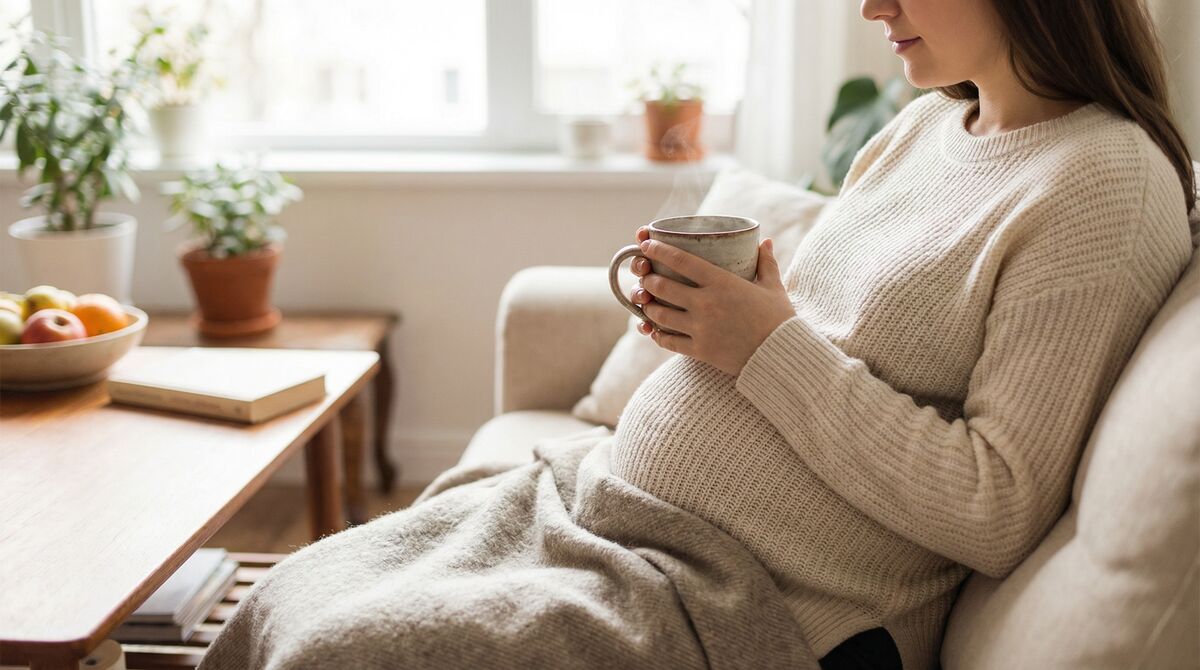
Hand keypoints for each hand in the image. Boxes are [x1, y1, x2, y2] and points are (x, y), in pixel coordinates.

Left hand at [629, 226, 796, 376]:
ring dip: (648, 306)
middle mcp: (706, 304)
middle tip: (645, 276)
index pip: (681, 260)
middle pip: (663, 287)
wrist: (782, 356)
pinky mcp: (700, 351)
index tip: (646, 244)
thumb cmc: (779, 319)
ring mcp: (701, 329)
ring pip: (660, 315)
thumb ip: (766, 263)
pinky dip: (658, 335)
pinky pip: (669, 342)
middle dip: (649, 279)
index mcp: (722, 283)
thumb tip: (766, 242)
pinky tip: (654, 330)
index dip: (658, 250)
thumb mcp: (774, 287)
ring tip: (646, 301)